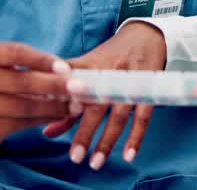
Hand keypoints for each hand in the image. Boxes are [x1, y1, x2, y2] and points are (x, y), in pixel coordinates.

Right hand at [0, 42, 82, 173]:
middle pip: (22, 81)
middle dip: (55, 85)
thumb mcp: (11, 69)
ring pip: (23, 105)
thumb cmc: (1, 86)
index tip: (66, 68)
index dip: (42, 60)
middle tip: (80, 89)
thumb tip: (73, 74)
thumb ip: (36, 69)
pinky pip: (20, 123)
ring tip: (75, 106)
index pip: (16, 52)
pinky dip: (44, 119)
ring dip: (54, 106)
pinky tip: (59, 116)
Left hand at [49, 21, 166, 169]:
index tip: (49, 126)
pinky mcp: (149, 87)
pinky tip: (128, 155)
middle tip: (75, 156)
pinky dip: (136, 137)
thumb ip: (68, 101)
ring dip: (108, 140)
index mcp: (89, 66)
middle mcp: (109, 73)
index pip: (72, 86)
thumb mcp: (88, 70)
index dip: (62, 104)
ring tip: (96, 162)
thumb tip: (47, 133)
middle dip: (85, 131)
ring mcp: (130, 81)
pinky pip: (143, 116)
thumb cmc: (109, 58)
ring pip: (118, 114)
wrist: (145, 35)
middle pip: (95, 105)